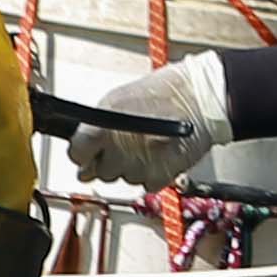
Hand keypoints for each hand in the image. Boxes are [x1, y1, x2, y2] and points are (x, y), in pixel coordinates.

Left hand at [64, 47, 234, 187]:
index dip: (83, 153)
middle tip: (125, 143)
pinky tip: (158, 153)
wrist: (200, 99)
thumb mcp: (117, 99)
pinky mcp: (159, 177)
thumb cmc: (162, 93)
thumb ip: (94, 127)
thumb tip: (82, 151)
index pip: (76, 154)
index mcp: (102, 126)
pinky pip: (146, 183)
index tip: (89, 151)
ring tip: (146, 144)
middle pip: (100, 171)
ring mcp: (138, 166)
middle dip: (109, 160)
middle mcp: (118, 149)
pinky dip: (151, 172)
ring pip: (123, 178)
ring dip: (131, 166)